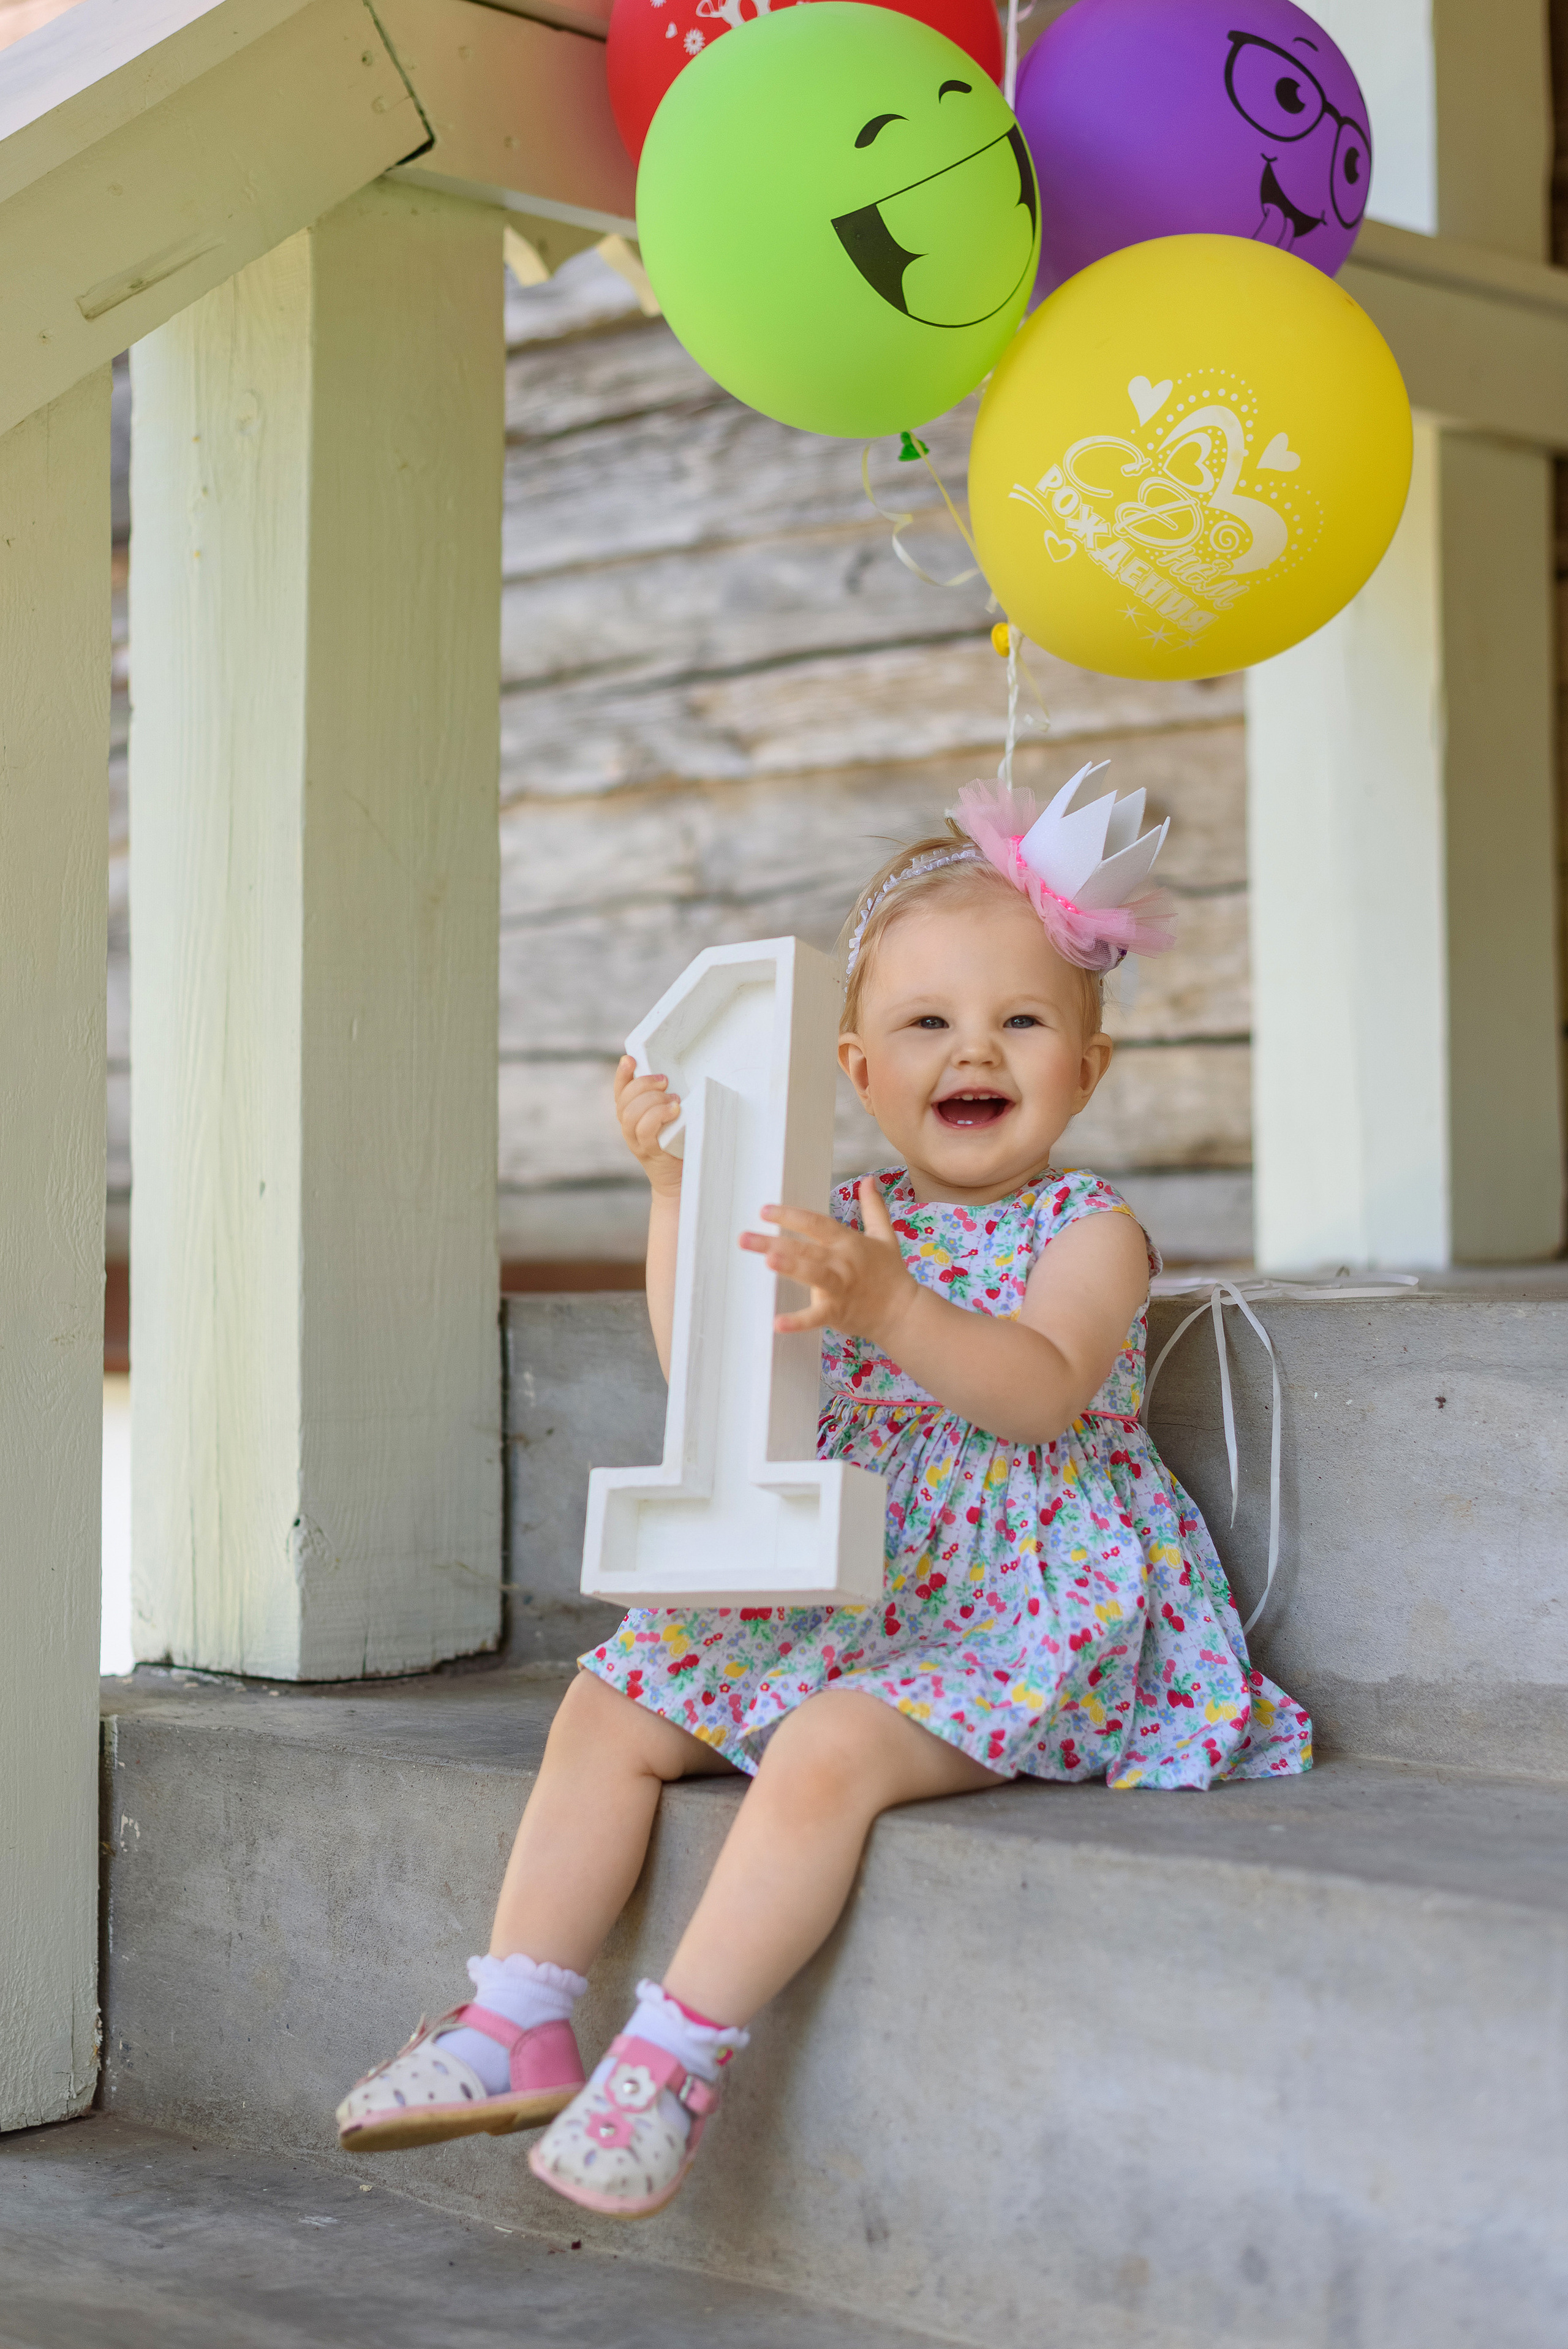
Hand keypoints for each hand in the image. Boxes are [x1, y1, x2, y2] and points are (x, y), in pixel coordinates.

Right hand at [614, 1055, 682, 1198]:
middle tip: (665, 1081)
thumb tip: (673, 1076)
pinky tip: (674, 1111)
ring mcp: (636, 1141)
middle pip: (624, 1100)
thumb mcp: (671, 1117)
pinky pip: (645, 1130)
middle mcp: (629, 1127)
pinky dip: (658, 1116)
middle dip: (644, 1084)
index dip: (622, 1074)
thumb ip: (665, 1099)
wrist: (680, 1179)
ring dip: (652, 1100)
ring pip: (631, 1114)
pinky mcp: (649, 1152)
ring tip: (674, 1100)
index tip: (630, 1059)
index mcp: (631, 1115)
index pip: (620, 1091)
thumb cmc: (678, 1143)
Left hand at [739, 1179, 915, 1343]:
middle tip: (744, 1237)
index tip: (764, 1211)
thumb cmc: (891, 1274)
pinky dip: (798, 1322)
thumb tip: (869, 1179)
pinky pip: (816, 1316)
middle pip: (806, 1248)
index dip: (790, 1216)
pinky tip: (778, 1323)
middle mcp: (842, 1261)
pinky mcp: (838, 1311)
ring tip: (768, 1260)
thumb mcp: (885, 1236)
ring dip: (790, 1266)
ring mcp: (840, 1286)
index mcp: (848, 1242)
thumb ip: (873, 1207)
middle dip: (774, 1242)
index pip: (816, 1223)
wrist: (903, 1312)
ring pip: (812, 1274)